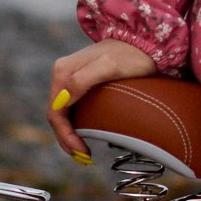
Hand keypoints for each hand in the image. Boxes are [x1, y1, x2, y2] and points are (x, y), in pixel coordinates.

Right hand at [46, 38, 156, 157]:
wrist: (144, 42)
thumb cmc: (131, 55)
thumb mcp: (109, 66)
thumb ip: (84, 80)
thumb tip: (63, 100)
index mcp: (63, 72)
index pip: (56, 112)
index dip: (65, 136)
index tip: (81, 151)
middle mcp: (62, 75)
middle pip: (57, 116)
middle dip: (66, 140)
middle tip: (83, 158)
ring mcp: (71, 78)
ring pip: (63, 114)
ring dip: (70, 136)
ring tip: (84, 152)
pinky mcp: (81, 82)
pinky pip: (72, 109)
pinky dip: (76, 126)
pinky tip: (85, 136)